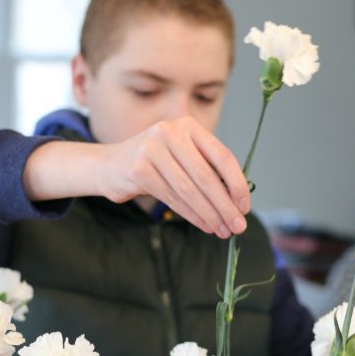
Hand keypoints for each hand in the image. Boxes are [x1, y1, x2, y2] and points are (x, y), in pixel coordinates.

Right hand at [25, 116, 249, 238]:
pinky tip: (204, 225)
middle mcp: (171, 132)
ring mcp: (153, 148)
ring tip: (223, 230)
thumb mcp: (182, 157)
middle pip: (207, 176)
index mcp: (189, 126)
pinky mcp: (139, 169)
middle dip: (225, 205)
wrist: (110, 166)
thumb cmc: (155, 163)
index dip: (237, 183)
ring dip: (210, 214)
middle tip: (238, 226)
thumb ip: (207, 170)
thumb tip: (238, 201)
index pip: (222, 156)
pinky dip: (192, 215)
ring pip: (190, 190)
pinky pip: (173, 198)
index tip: (245, 206)